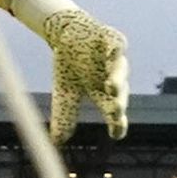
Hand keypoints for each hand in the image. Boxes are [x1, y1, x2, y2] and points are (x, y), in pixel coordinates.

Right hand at [30, 5, 128, 143]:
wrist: (67, 34)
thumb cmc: (69, 66)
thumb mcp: (65, 93)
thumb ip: (64, 116)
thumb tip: (57, 143)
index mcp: (103, 94)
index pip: (113, 112)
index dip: (117, 123)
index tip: (116, 133)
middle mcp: (112, 78)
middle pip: (120, 94)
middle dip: (118, 103)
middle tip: (116, 113)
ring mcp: (113, 59)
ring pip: (119, 70)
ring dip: (116, 78)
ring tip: (110, 88)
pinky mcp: (112, 39)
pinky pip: (116, 45)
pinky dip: (114, 49)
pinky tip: (113, 53)